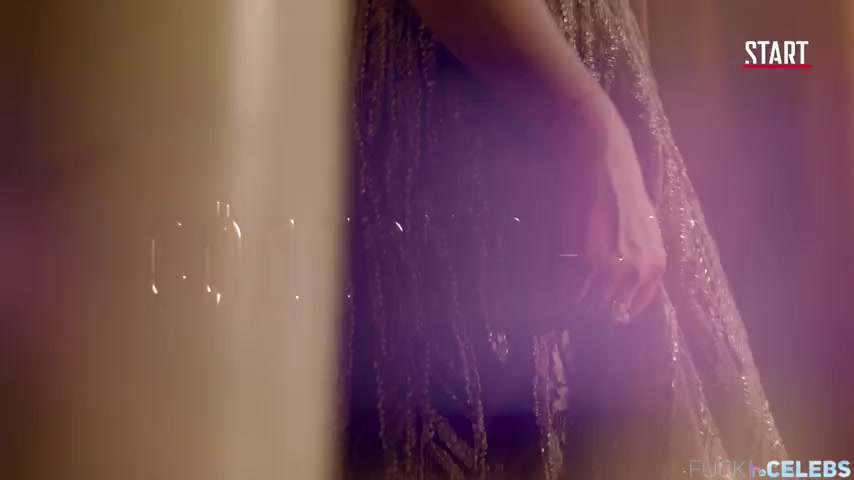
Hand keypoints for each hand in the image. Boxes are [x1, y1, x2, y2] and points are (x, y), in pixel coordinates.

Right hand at [558, 93, 665, 318]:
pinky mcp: (583, 262)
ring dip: (571, 301)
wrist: (600, 159)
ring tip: (559, 289)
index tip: (592, 302)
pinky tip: (551, 280)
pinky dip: (556, 292)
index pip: (632, 310)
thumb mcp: (642, 228)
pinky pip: (566, 294)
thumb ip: (635, 259)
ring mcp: (611, 271)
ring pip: (586, 307)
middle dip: (589, 308)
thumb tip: (613, 285)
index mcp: (656, 266)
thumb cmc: (619, 185)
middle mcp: (638, 274)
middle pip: (608, 313)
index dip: (609, 308)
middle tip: (572, 296)